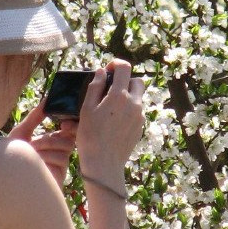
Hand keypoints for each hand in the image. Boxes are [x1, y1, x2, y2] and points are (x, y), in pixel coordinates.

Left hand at [8, 102, 77, 186]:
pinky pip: (62, 159)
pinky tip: (36, 161)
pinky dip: (47, 157)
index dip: (71, 124)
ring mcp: (60, 165)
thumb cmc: (13, 155)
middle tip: (46, 136)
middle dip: (58, 135)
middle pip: (71, 139)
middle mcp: (58, 152)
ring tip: (32, 151)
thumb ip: (35, 117)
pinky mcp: (60, 175)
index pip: (69, 131)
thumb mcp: (22, 131)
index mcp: (51, 141)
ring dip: (48, 146)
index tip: (63, 122)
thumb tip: (46, 100)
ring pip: (66, 148)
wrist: (6, 176)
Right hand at [76, 60, 144, 181]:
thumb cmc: (91, 136)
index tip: (108, 69)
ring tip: (110, 107)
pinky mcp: (140, 128)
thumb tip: (102, 72)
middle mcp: (134, 103)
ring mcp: (139, 116)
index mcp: (120, 96)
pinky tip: (114, 121)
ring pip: (138, 97)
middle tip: (110, 89)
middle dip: (125, 80)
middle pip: (137, 81)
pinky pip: (137, 112)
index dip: (116, 64)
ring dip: (127, 96)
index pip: (125, 68)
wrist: (104, 164)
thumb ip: (95, 87)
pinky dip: (128, 110)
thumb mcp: (87, 109)